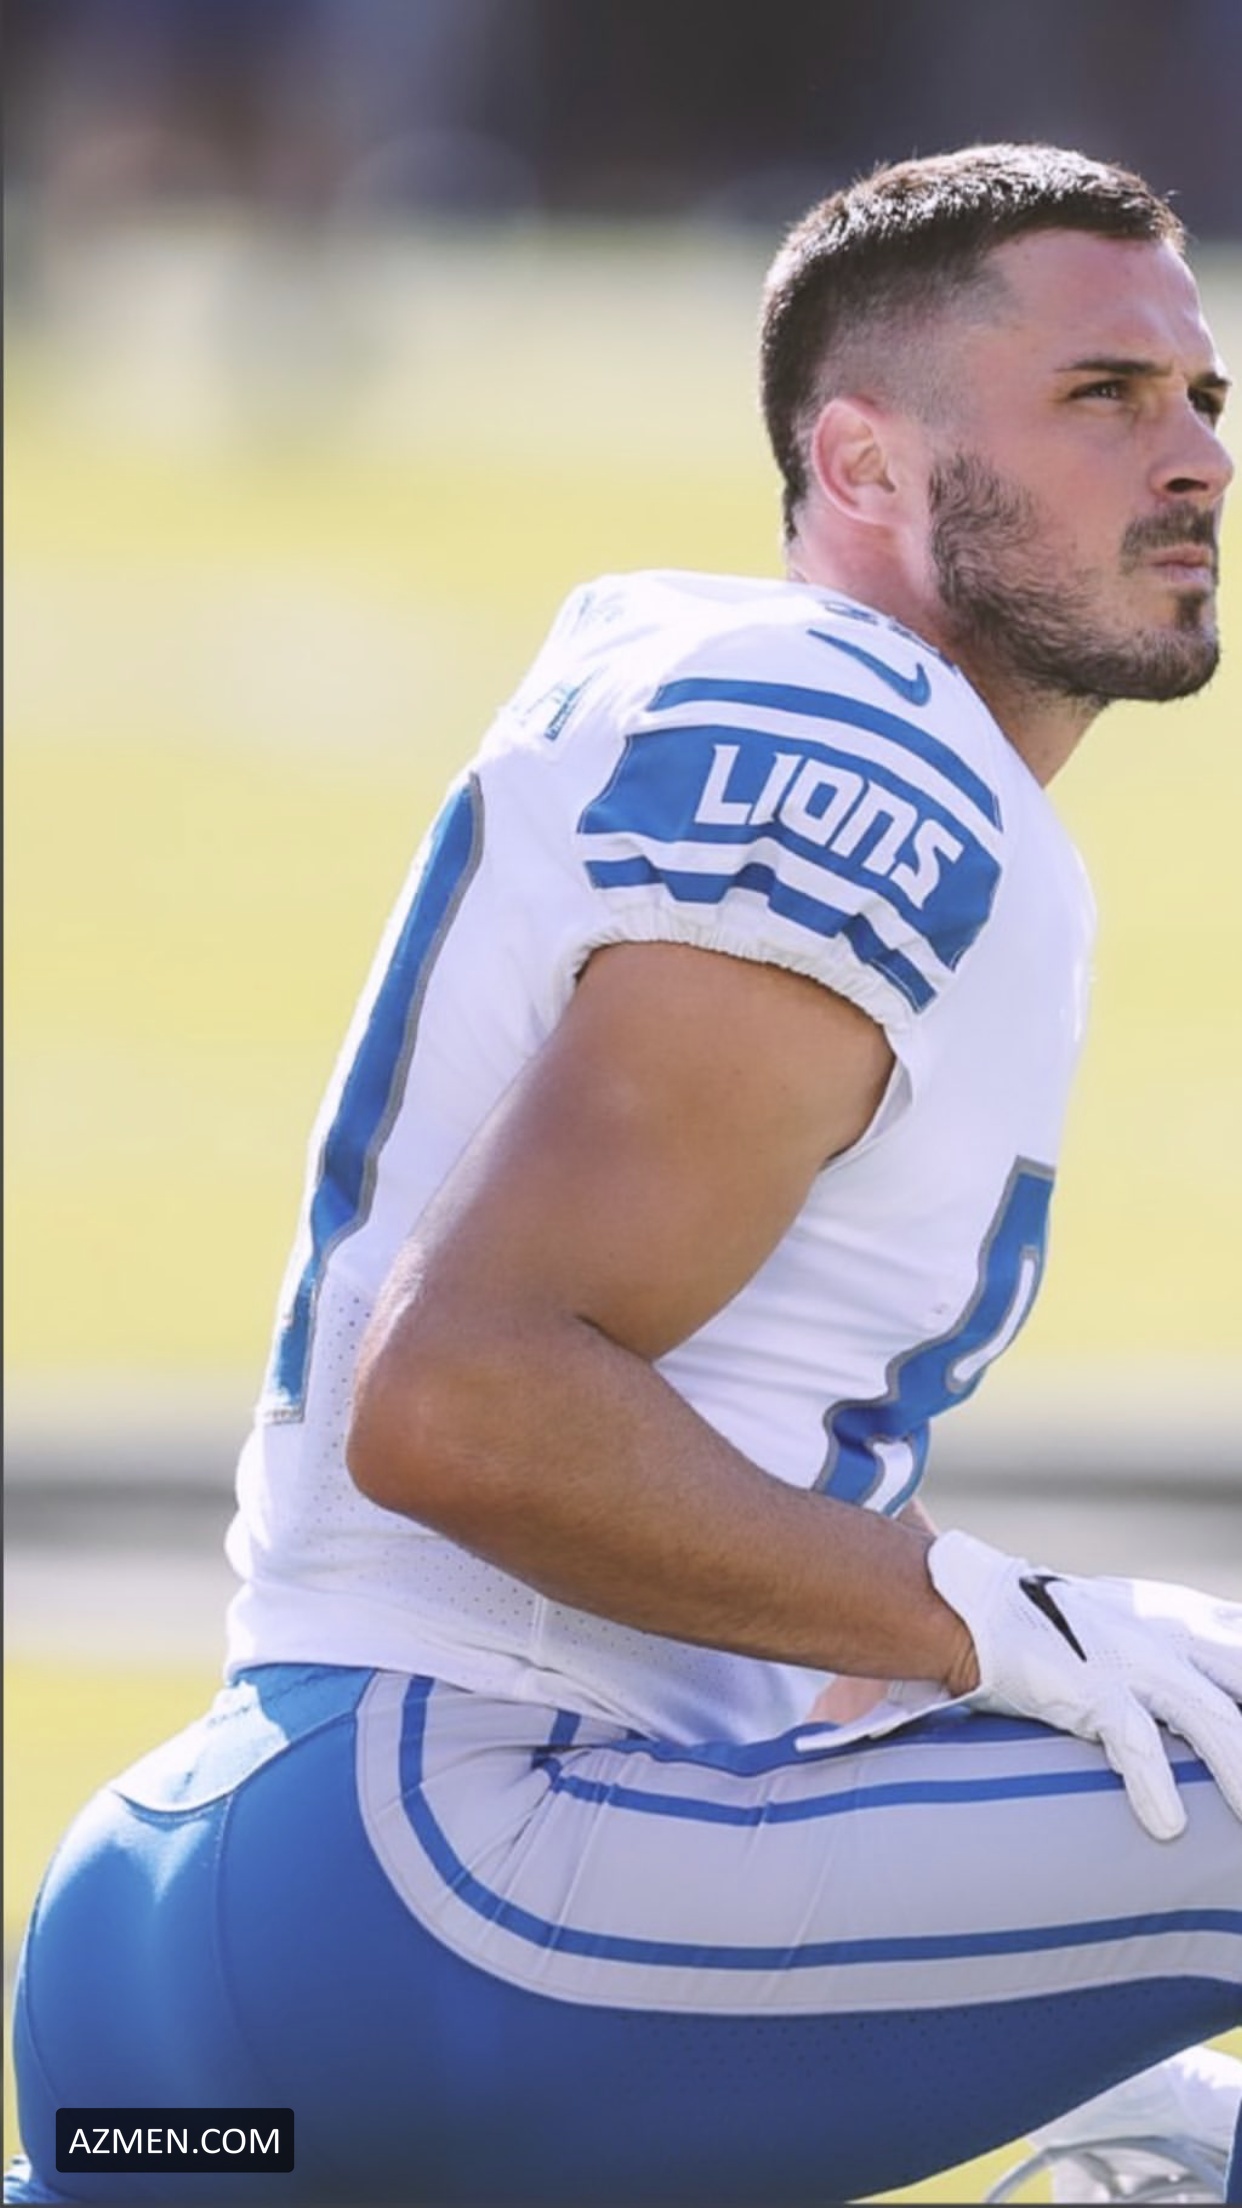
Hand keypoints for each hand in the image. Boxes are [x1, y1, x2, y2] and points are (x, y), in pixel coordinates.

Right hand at [926, 1530, 1241, 1840]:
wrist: (984, 1606)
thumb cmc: (1066, 1624)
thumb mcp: (1139, 1621)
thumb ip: (1184, 1645)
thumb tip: (1213, 1677)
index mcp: (1184, 1617)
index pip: (1241, 1643)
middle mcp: (1168, 1633)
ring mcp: (1132, 1660)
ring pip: (1208, 1717)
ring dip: (1238, 1764)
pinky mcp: (1091, 1689)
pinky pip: (1134, 1742)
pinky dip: (1154, 1784)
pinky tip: (1169, 1825)